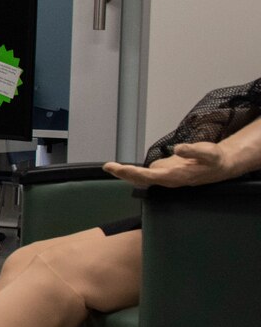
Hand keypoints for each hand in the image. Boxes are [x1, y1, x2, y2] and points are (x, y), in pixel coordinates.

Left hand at [104, 142, 230, 188]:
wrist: (219, 165)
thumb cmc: (213, 159)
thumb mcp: (208, 153)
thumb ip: (193, 150)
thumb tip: (178, 148)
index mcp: (176, 177)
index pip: (152, 176)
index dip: (136, 173)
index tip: (122, 168)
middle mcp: (168, 179)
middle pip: (142, 178)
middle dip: (124, 173)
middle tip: (108, 166)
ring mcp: (164, 176)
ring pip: (141, 176)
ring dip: (125, 172)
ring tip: (109, 166)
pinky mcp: (163, 171)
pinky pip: (144, 173)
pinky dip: (131, 171)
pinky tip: (119, 168)